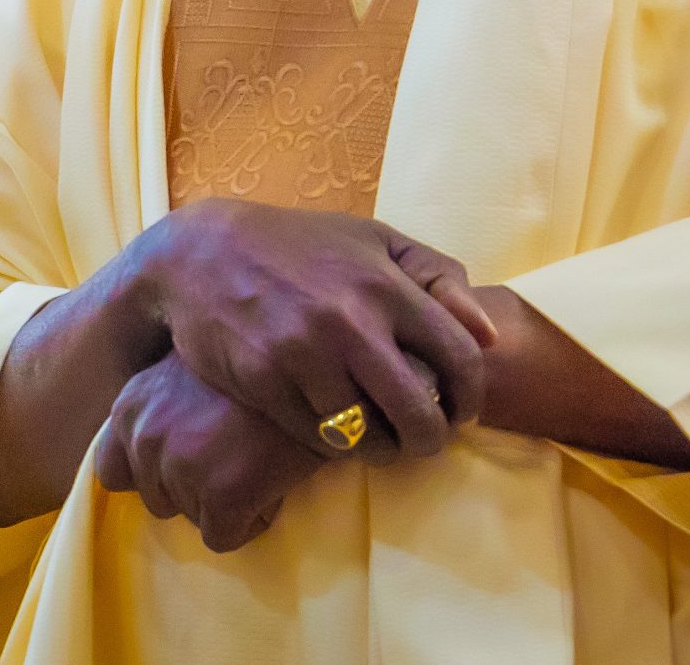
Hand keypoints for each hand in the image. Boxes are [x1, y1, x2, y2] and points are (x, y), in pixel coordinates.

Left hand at [95, 353, 327, 551]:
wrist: (312, 365)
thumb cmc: (254, 364)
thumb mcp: (185, 369)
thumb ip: (157, 406)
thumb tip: (144, 453)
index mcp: (130, 406)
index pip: (111, 471)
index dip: (151, 474)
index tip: (186, 461)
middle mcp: (144, 436)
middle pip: (157, 500)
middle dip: (193, 488)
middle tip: (231, 454)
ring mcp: (181, 467)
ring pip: (192, 518)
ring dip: (223, 502)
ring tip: (252, 460)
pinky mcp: (220, 495)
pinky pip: (224, 537)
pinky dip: (250, 519)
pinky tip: (269, 480)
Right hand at [137, 200, 497, 459]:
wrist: (201, 254)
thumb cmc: (300, 246)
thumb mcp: (372, 240)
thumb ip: (438, 276)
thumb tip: (488, 336)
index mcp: (385, 284)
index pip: (460, 358)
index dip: (470, 397)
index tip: (460, 409)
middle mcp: (350, 321)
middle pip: (419, 414)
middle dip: (431, 439)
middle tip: (424, 439)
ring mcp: (304, 355)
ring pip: (368, 438)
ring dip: (383, 449)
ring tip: (382, 438)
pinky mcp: (265, 382)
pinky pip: (317, 439)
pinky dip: (333, 444)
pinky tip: (335, 428)